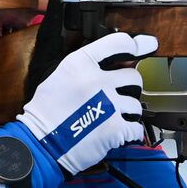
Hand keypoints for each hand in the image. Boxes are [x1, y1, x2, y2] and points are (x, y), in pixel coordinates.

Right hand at [9, 30, 157, 177]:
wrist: (41, 144)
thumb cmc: (47, 111)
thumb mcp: (60, 75)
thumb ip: (87, 65)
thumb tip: (120, 59)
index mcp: (81, 63)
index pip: (119, 43)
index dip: (136, 44)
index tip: (146, 45)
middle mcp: (97, 80)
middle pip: (133, 76)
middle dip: (129, 87)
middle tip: (118, 96)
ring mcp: (109, 105)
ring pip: (136, 104)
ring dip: (129, 112)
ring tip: (114, 118)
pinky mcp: (115, 129)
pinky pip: (136, 128)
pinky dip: (131, 132)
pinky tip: (119, 133)